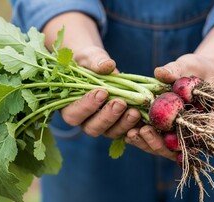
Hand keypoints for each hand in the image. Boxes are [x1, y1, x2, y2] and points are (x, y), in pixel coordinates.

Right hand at [43, 13, 141, 138]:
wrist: (100, 67)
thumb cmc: (89, 62)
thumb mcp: (89, 57)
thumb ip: (95, 61)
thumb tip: (108, 65)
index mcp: (70, 107)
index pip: (74, 114)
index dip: (87, 106)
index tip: (102, 92)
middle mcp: (85, 120)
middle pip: (93, 128)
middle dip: (107, 116)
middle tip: (120, 103)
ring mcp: (103, 125)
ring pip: (111, 132)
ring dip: (123, 124)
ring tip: (135, 111)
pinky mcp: (119, 124)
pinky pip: (126, 131)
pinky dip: (135, 126)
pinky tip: (143, 116)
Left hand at [125, 53, 213, 160]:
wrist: (196, 70)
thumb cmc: (197, 68)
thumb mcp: (189, 66)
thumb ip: (176, 70)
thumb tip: (160, 72)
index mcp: (202, 122)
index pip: (191, 140)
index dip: (177, 143)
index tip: (166, 137)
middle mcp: (188, 132)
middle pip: (172, 148)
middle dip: (156, 143)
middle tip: (142, 131)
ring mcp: (174, 131)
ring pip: (160, 146)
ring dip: (145, 142)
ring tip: (131, 133)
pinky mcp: (161, 127)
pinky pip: (151, 136)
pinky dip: (141, 136)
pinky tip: (127, 131)